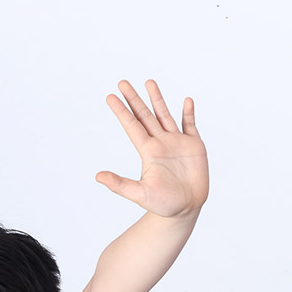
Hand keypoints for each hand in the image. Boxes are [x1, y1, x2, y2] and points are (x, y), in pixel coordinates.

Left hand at [95, 80, 207, 218]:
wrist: (186, 210)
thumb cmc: (163, 205)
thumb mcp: (140, 194)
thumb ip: (120, 185)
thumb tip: (98, 177)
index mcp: (148, 152)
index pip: (132, 126)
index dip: (122, 111)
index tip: (110, 96)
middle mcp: (160, 143)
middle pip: (145, 116)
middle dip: (134, 99)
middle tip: (122, 82)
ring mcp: (177, 143)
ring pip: (165, 115)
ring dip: (157, 99)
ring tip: (149, 81)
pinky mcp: (194, 146)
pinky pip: (190, 125)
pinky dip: (188, 113)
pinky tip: (186, 100)